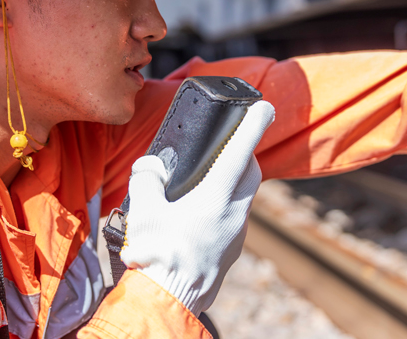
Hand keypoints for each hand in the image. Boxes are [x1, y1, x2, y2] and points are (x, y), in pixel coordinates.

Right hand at [120, 101, 274, 314]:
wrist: (166, 300)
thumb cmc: (156, 254)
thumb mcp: (142, 208)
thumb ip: (147, 178)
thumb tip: (150, 167)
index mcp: (215, 196)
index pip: (241, 150)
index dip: (253, 124)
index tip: (264, 107)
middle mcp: (233, 213)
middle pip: (251, 173)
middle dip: (245, 154)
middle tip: (229, 146)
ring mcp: (237, 234)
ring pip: (243, 198)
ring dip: (232, 185)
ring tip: (204, 185)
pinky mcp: (232, 251)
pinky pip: (234, 221)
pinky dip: (223, 210)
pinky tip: (198, 218)